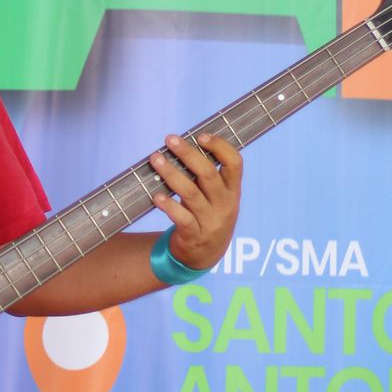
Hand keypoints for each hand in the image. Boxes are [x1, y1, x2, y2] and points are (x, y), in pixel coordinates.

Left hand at [149, 132, 242, 270]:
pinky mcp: (195, 236)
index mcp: (233, 191)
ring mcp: (211, 222)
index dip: (220, 147)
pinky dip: (169, 205)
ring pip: (191, 194)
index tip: (201, 136)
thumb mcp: (215, 198)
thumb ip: (204, 177)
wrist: (203, 256)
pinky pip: (182, 218)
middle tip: (170, 140)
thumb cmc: (206, 216)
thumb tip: (181, 145)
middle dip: (188, 154)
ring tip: (156, 160)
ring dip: (171, 174)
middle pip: (208, 175)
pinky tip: (156, 196)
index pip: (235, 163)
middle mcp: (225, 205)